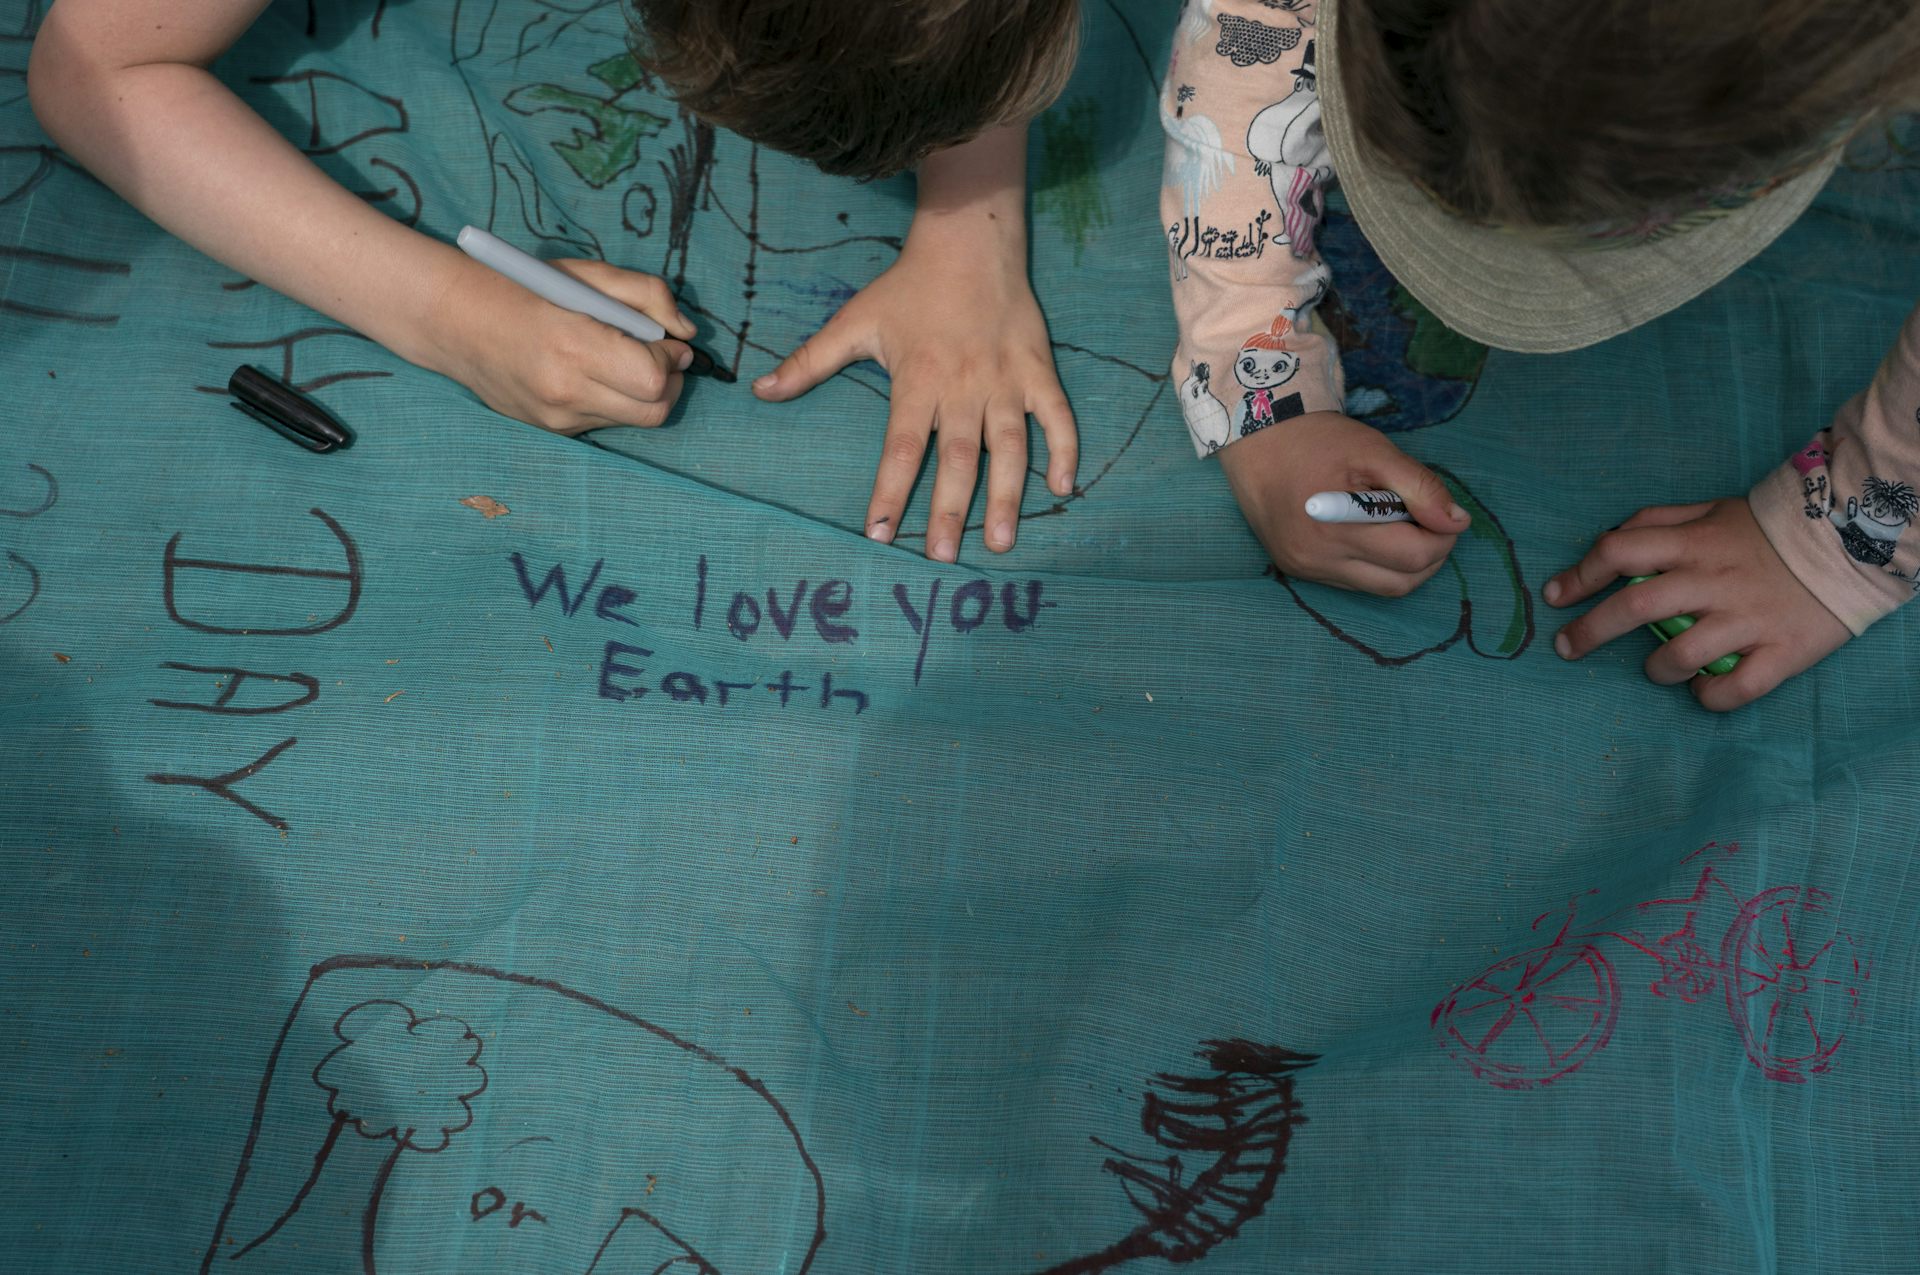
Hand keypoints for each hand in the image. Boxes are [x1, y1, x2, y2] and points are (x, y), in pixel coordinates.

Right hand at [425, 258, 693, 433]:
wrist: (456, 323)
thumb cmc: (527, 289)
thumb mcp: (587, 274)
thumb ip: (647, 295)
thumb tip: (686, 333)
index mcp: (575, 347)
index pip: (652, 378)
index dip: (670, 359)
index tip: (667, 340)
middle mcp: (566, 392)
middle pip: (654, 411)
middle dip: (669, 383)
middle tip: (661, 356)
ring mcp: (558, 418)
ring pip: (633, 420)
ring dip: (643, 393)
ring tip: (622, 359)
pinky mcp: (553, 430)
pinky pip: (605, 421)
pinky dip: (614, 400)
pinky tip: (592, 373)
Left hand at [751, 218, 1076, 560]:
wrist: (971, 241)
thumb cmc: (909, 286)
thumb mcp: (855, 321)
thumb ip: (810, 362)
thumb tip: (760, 390)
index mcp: (918, 381)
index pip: (901, 448)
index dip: (890, 493)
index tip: (880, 535)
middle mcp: (963, 387)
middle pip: (958, 458)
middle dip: (949, 510)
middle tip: (943, 557)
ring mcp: (1005, 381)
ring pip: (1010, 447)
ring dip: (1006, 495)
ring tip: (1000, 540)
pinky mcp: (1038, 371)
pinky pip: (1057, 416)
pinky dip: (1065, 450)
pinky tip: (1064, 488)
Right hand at [1219, 412, 1470, 594]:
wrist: (1258, 439)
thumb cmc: (1319, 441)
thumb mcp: (1376, 452)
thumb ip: (1421, 488)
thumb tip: (1457, 523)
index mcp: (1337, 529)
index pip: (1413, 556)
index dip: (1443, 537)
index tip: (1446, 514)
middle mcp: (1318, 559)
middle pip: (1400, 582)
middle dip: (1430, 556)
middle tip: (1430, 523)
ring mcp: (1306, 568)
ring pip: (1379, 588)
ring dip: (1404, 565)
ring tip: (1400, 527)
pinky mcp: (1296, 569)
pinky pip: (1352, 582)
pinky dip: (1374, 564)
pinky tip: (1370, 533)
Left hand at [1545, 498, 1851, 709]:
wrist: (1848, 542)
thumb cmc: (1764, 532)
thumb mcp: (1709, 511)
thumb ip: (1658, 522)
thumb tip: (1608, 541)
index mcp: (1694, 544)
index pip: (1619, 552)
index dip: (1579, 574)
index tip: (1555, 596)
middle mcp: (1714, 581)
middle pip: (1636, 606)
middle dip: (1590, 630)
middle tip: (1567, 648)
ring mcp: (1747, 620)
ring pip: (1681, 654)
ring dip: (1656, 668)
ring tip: (1657, 668)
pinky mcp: (1781, 653)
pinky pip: (1734, 690)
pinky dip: (1708, 697)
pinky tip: (1700, 689)